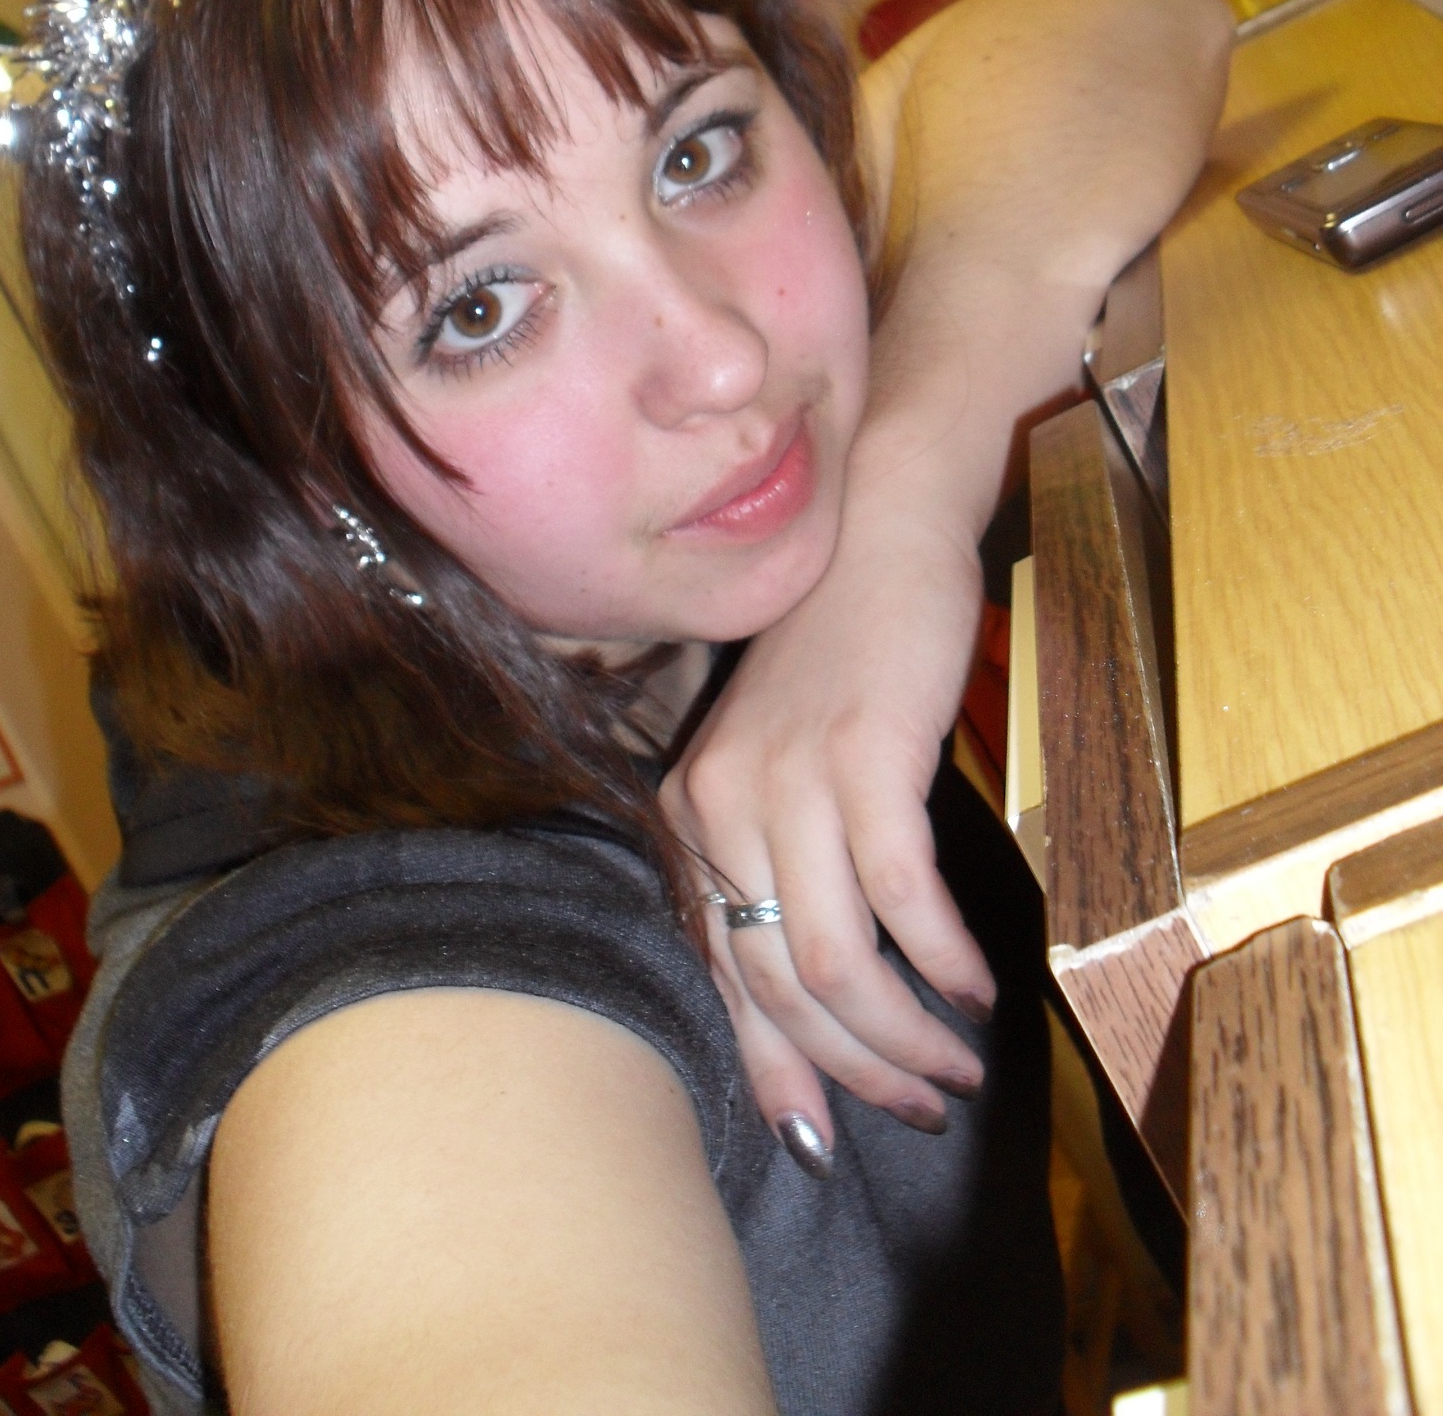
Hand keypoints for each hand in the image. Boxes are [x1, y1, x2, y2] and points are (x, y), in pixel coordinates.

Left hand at [660, 479, 997, 1154]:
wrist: (878, 526)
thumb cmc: (841, 654)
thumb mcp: (784, 762)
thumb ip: (781, 864)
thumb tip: (816, 996)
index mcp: (690, 814)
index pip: (718, 977)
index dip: (775, 1071)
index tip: (824, 1142)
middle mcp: (719, 804)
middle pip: (775, 988)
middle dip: (852, 1070)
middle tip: (922, 1105)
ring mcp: (787, 780)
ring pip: (832, 961)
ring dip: (904, 1034)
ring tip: (959, 1061)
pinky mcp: (863, 755)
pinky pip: (900, 895)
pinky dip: (943, 957)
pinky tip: (978, 984)